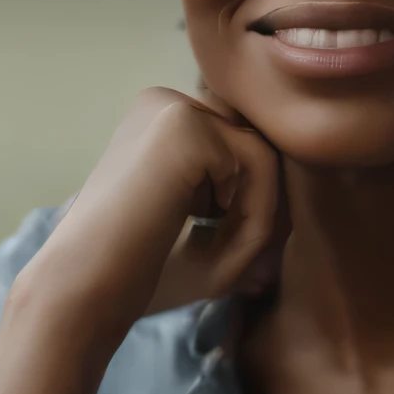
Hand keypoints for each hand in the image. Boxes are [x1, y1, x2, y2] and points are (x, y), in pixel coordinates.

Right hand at [19, 83, 287, 336]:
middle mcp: (163, 103)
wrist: (84, 290)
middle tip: (240, 259)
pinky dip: (253, 212)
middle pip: (256, 148)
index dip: (248, 205)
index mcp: (159, 124)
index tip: (229, 250)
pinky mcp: (182, 125)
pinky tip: (212, 238)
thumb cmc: (140, 272)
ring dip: (261, 213)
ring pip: (263, 154)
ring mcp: (172, 108)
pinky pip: (258, 165)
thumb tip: (309, 174)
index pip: (239, 151)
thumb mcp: (210, 231)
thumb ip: (258, 200)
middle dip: (259, 208)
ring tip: (228, 255)